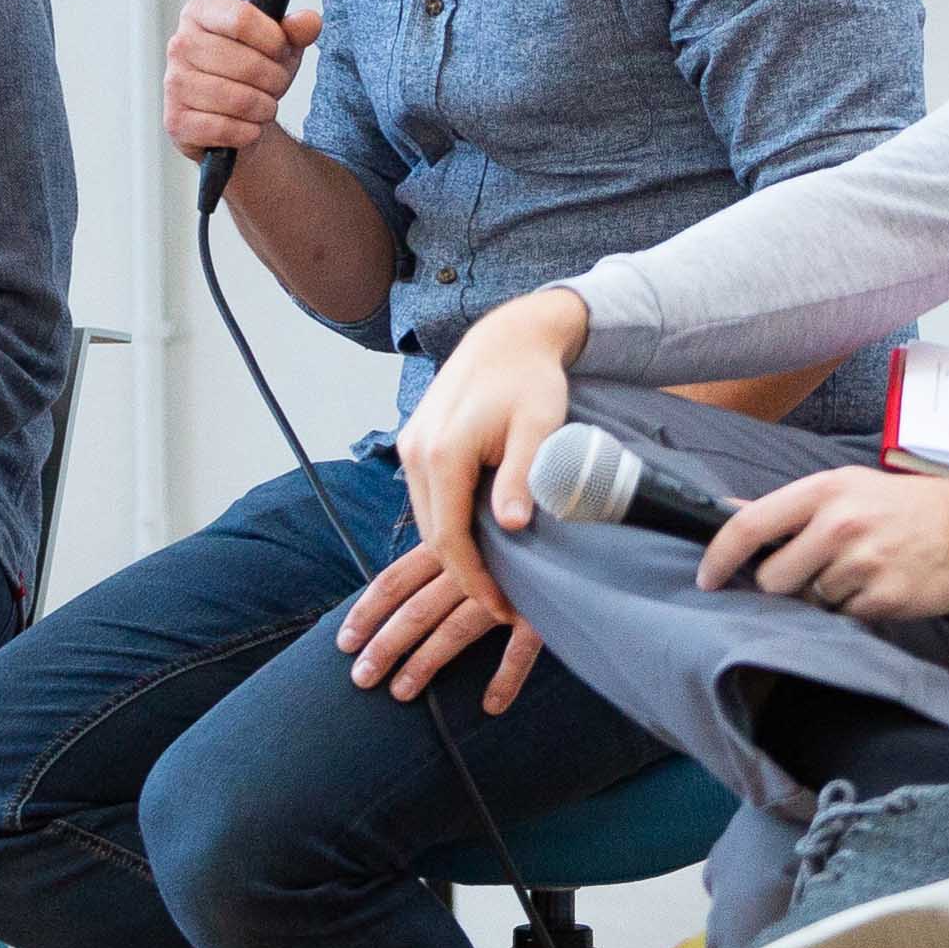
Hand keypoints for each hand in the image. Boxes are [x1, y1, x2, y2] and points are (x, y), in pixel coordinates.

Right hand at [164, 0, 322, 166]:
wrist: (231, 118)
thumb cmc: (250, 76)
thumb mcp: (277, 47)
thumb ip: (295, 31)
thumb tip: (309, 21)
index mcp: (199, 15)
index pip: (242, 18)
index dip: (273, 40)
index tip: (280, 51)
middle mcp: (180, 45)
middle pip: (246, 63)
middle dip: (274, 80)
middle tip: (274, 85)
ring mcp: (174, 84)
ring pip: (238, 99)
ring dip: (263, 108)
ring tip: (263, 106)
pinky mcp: (176, 121)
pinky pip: (225, 128)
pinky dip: (247, 132)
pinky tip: (247, 126)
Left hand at [335, 540, 546, 711]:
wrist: (577, 504)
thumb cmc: (521, 520)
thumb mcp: (477, 526)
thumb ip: (447, 553)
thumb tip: (408, 591)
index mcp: (449, 546)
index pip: (396, 580)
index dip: (368, 611)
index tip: (344, 641)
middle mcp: (472, 567)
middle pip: (417, 610)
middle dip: (386, 645)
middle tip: (361, 678)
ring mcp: (506, 590)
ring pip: (455, 630)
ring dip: (426, 664)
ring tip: (401, 693)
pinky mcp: (542, 609)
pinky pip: (522, 648)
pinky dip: (507, 677)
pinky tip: (492, 705)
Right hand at [395, 288, 589, 606]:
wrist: (508, 338)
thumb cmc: (531, 381)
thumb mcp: (538, 428)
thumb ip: (521, 476)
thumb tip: (512, 527)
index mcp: (443, 453)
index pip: (450, 538)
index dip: (474, 581)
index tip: (503, 609)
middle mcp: (415, 452)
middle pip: (432, 535)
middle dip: (464, 576)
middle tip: (503, 606)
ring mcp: (410, 447)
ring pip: (426, 520)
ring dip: (454, 554)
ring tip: (492, 581)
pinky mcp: (415, 443)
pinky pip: (426, 499)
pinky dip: (447, 527)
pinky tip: (476, 541)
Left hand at [706, 468, 948, 623]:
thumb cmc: (898, 504)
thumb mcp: (843, 486)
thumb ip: (788, 506)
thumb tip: (727, 512)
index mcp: (822, 492)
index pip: (749, 526)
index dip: (719, 557)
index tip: (706, 579)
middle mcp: (839, 525)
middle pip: (773, 579)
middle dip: (786, 583)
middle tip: (816, 569)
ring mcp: (863, 562)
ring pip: (809, 601)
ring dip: (825, 596)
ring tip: (858, 571)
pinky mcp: (885, 596)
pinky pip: (844, 617)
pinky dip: (854, 608)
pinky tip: (878, 585)